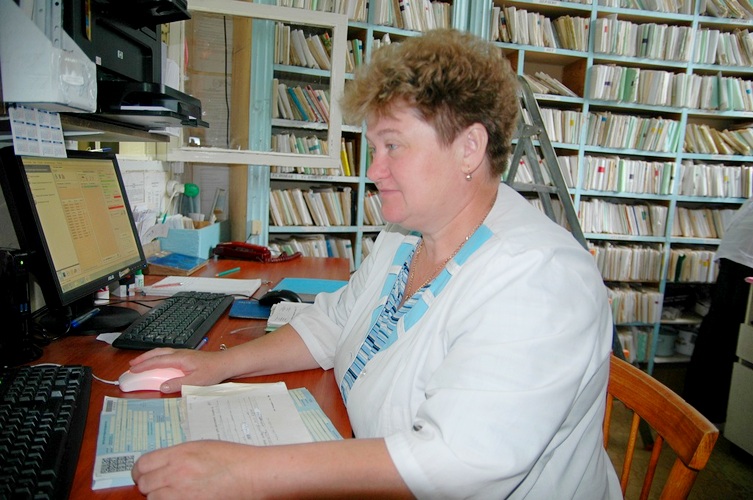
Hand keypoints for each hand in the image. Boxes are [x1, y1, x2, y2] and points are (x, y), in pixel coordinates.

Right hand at [128, 348, 230, 392]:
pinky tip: (157, 362)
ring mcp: (182, 354)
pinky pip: (167, 354)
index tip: (132, 369)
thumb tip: (161, 387)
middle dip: (143, 358)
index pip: (157, 360)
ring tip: (140, 363)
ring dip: (150, 357)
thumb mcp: (195, 381)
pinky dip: (158, 357)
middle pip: (157, 353)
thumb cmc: (212, 371)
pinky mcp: (186, 356)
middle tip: (131, 365)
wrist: (225, 363)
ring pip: (162, 352)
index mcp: (179, 358)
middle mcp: (179, 353)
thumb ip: (178, 384)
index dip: (144, 365)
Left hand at [132, 441, 254, 498]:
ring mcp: (181, 493)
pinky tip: (183, 498)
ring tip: (173, 493)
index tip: (143, 475)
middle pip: (145, 484)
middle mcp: (175, 473)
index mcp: (179, 454)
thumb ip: (178, 455)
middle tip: (161, 485)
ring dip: (159, 497)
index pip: (143, 464)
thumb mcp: (202, 446)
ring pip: (153, 499)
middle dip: (150, 485)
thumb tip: (161, 465)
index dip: (140, 471)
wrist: (251, 473)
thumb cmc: (232, 458)